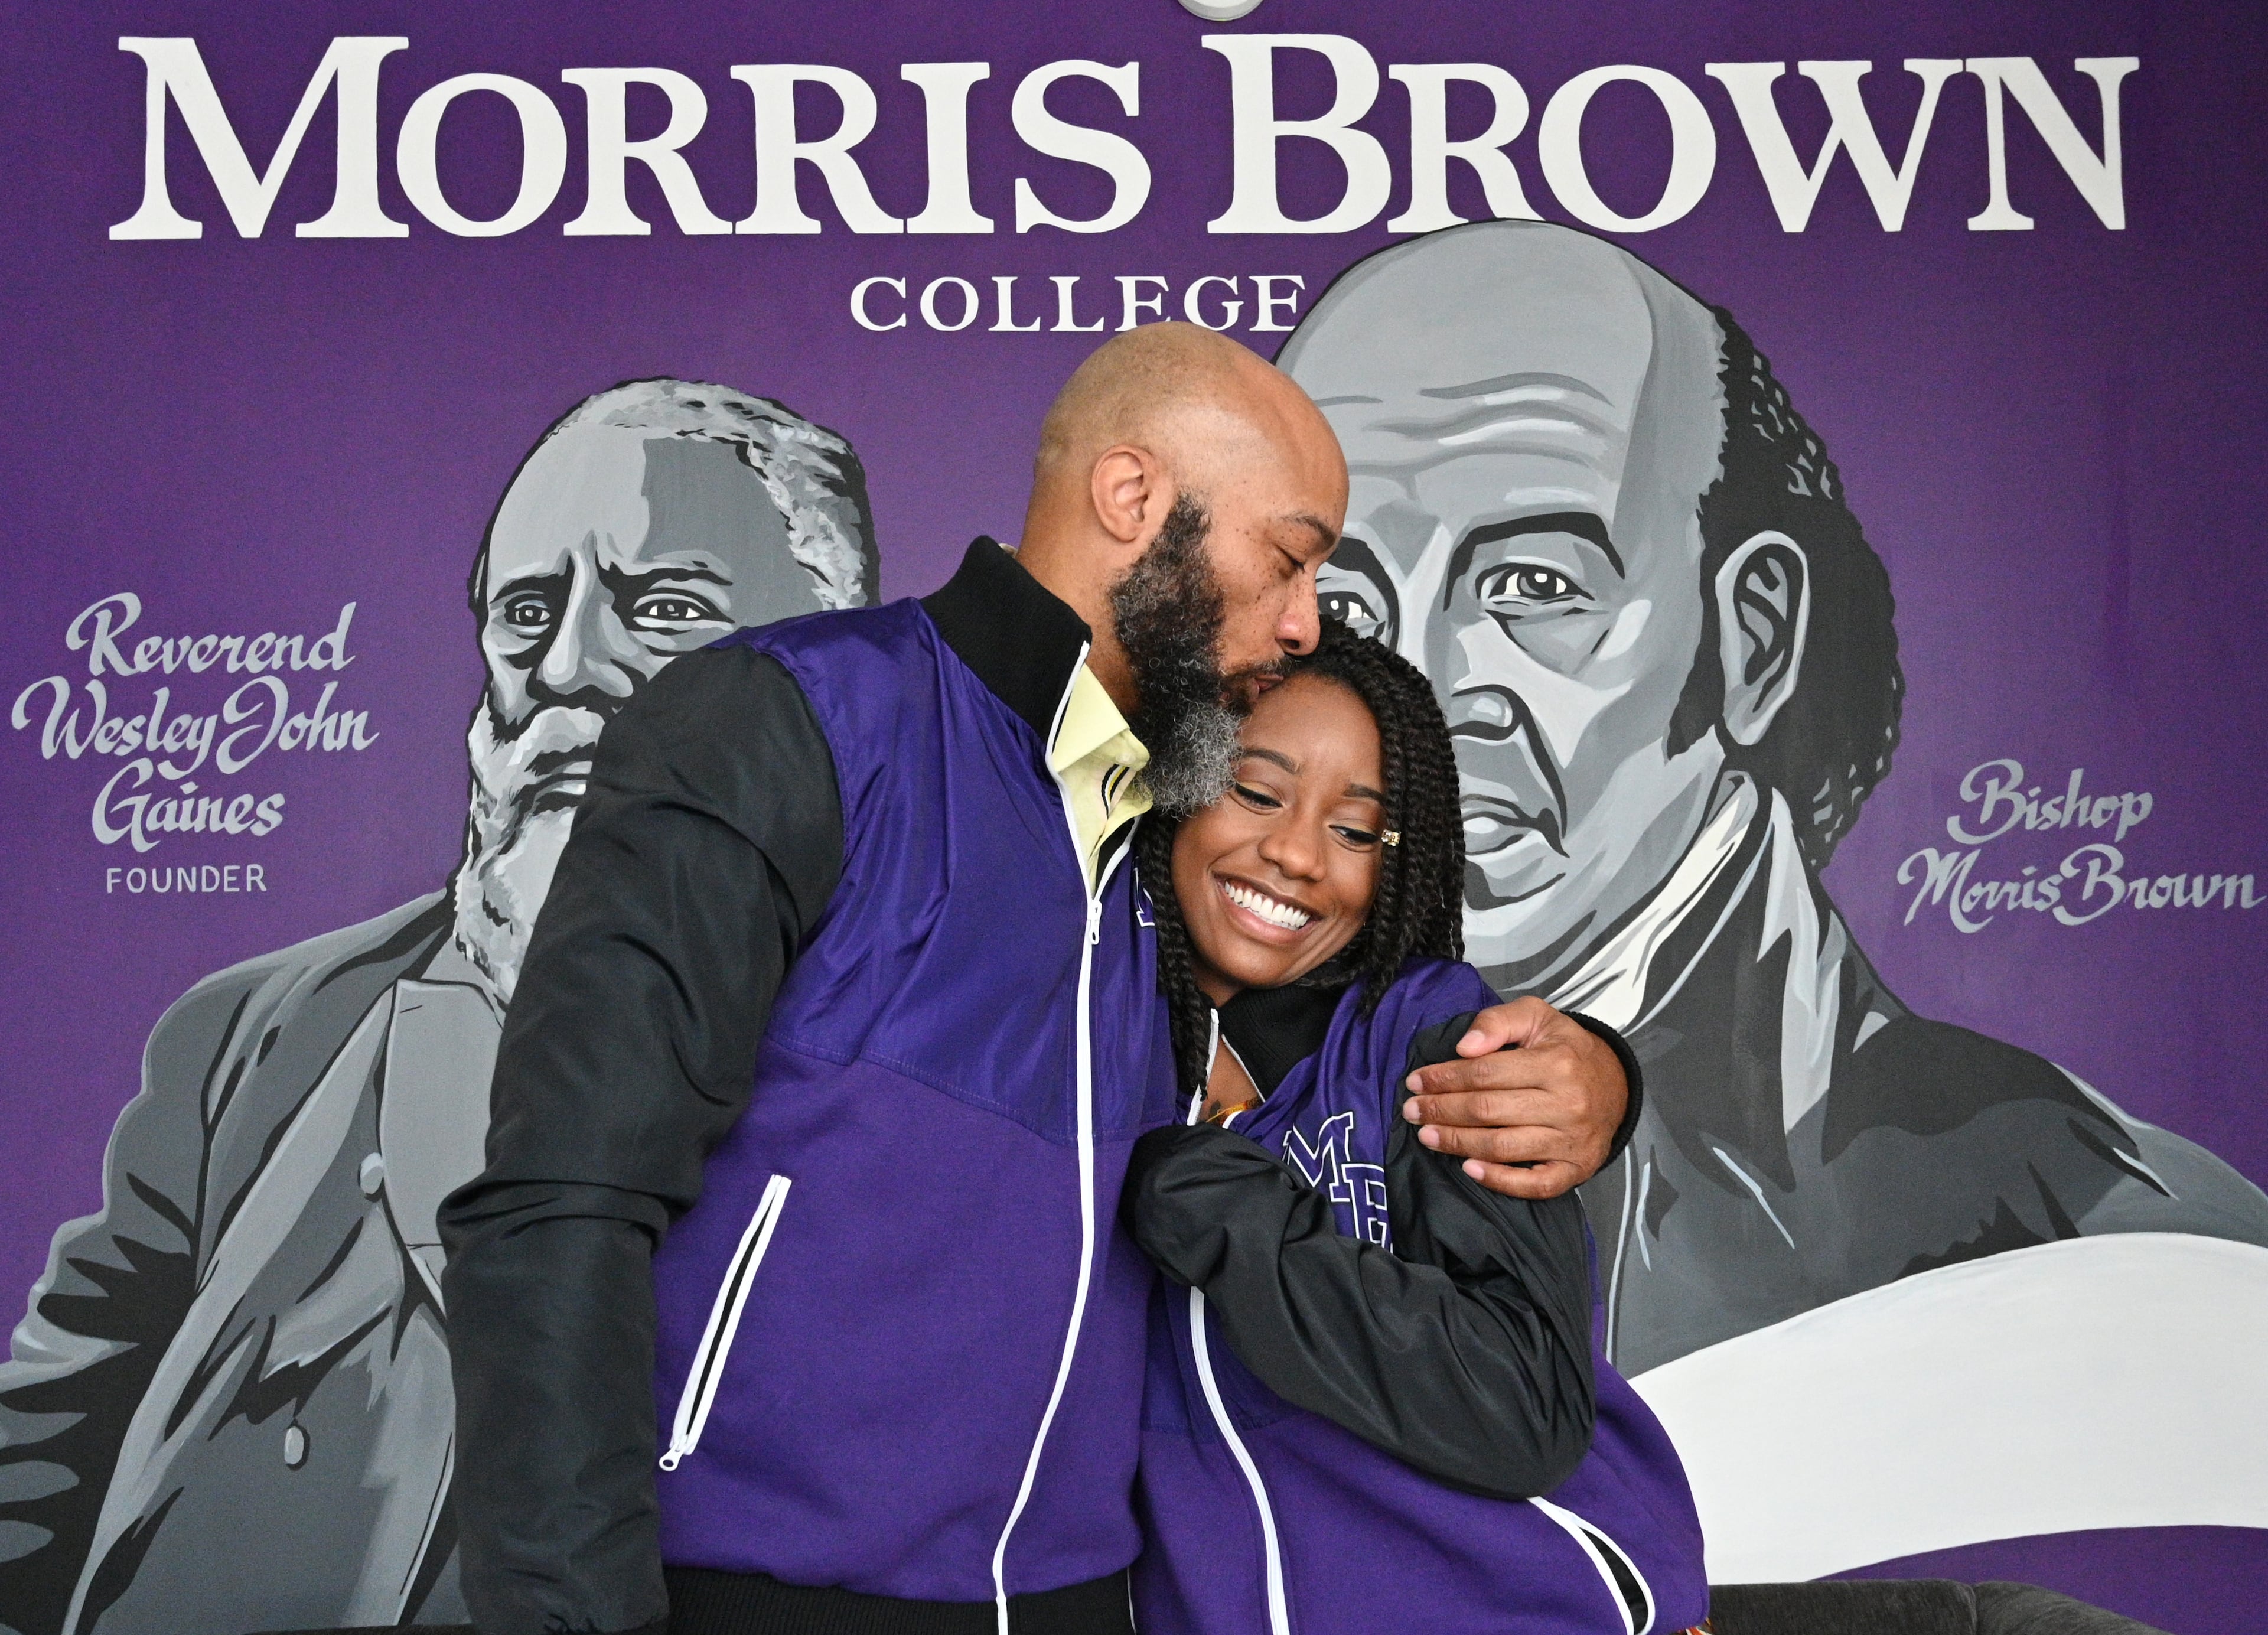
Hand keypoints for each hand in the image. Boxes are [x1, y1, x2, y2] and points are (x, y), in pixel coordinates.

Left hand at [1401, 997, 1627, 1199]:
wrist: (1616, 1084)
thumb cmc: (1567, 1049)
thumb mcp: (1537, 1017)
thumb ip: (1497, 1022)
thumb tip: (1465, 1047)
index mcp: (1555, 1062)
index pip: (1485, 1073)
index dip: (1444, 1078)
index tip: (1416, 1081)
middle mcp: (1566, 1103)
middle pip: (1488, 1111)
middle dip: (1442, 1111)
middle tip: (1412, 1110)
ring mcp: (1572, 1140)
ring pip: (1503, 1147)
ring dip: (1458, 1143)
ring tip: (1427, 1136)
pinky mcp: (1576, 1168)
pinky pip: (1535, 1184)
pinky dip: (1500, 1180)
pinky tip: (1470, 1169)